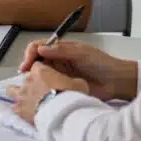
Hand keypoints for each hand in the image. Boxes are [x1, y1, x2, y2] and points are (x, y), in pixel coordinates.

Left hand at [8, 63, 88, 122]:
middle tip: (41, 92)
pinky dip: (19, 110)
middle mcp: (28, 80)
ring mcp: (21, 95)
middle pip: (26, 77)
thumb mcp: (79, 83)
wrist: (62, 114)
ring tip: (26, 100)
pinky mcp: (19, 109)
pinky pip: (15, 107)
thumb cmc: (71, 95)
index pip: (37, 65)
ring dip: (18, 93)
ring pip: (12, 90)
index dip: (42, 71)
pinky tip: (25, 113)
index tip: (47, 78)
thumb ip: (72, 81)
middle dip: (31, 83)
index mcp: (40, 71)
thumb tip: (74, 84)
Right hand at [18, 40, 136, 100]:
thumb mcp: (82, 53)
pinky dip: (41, 88)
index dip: (30, 53)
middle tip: (24, 75)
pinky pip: (48, 87)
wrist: (116, 82)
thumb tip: (40, 49)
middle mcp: (57, 61)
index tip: (27, 63)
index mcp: (61, 49)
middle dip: (28, 66)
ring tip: (29, 84)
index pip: (39, 47)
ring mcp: (59, 75)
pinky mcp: (62, 88)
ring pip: (39, 74)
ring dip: (32, 77)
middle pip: (36, 60)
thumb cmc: (101, 63)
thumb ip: (62, 50)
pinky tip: (37, 92)